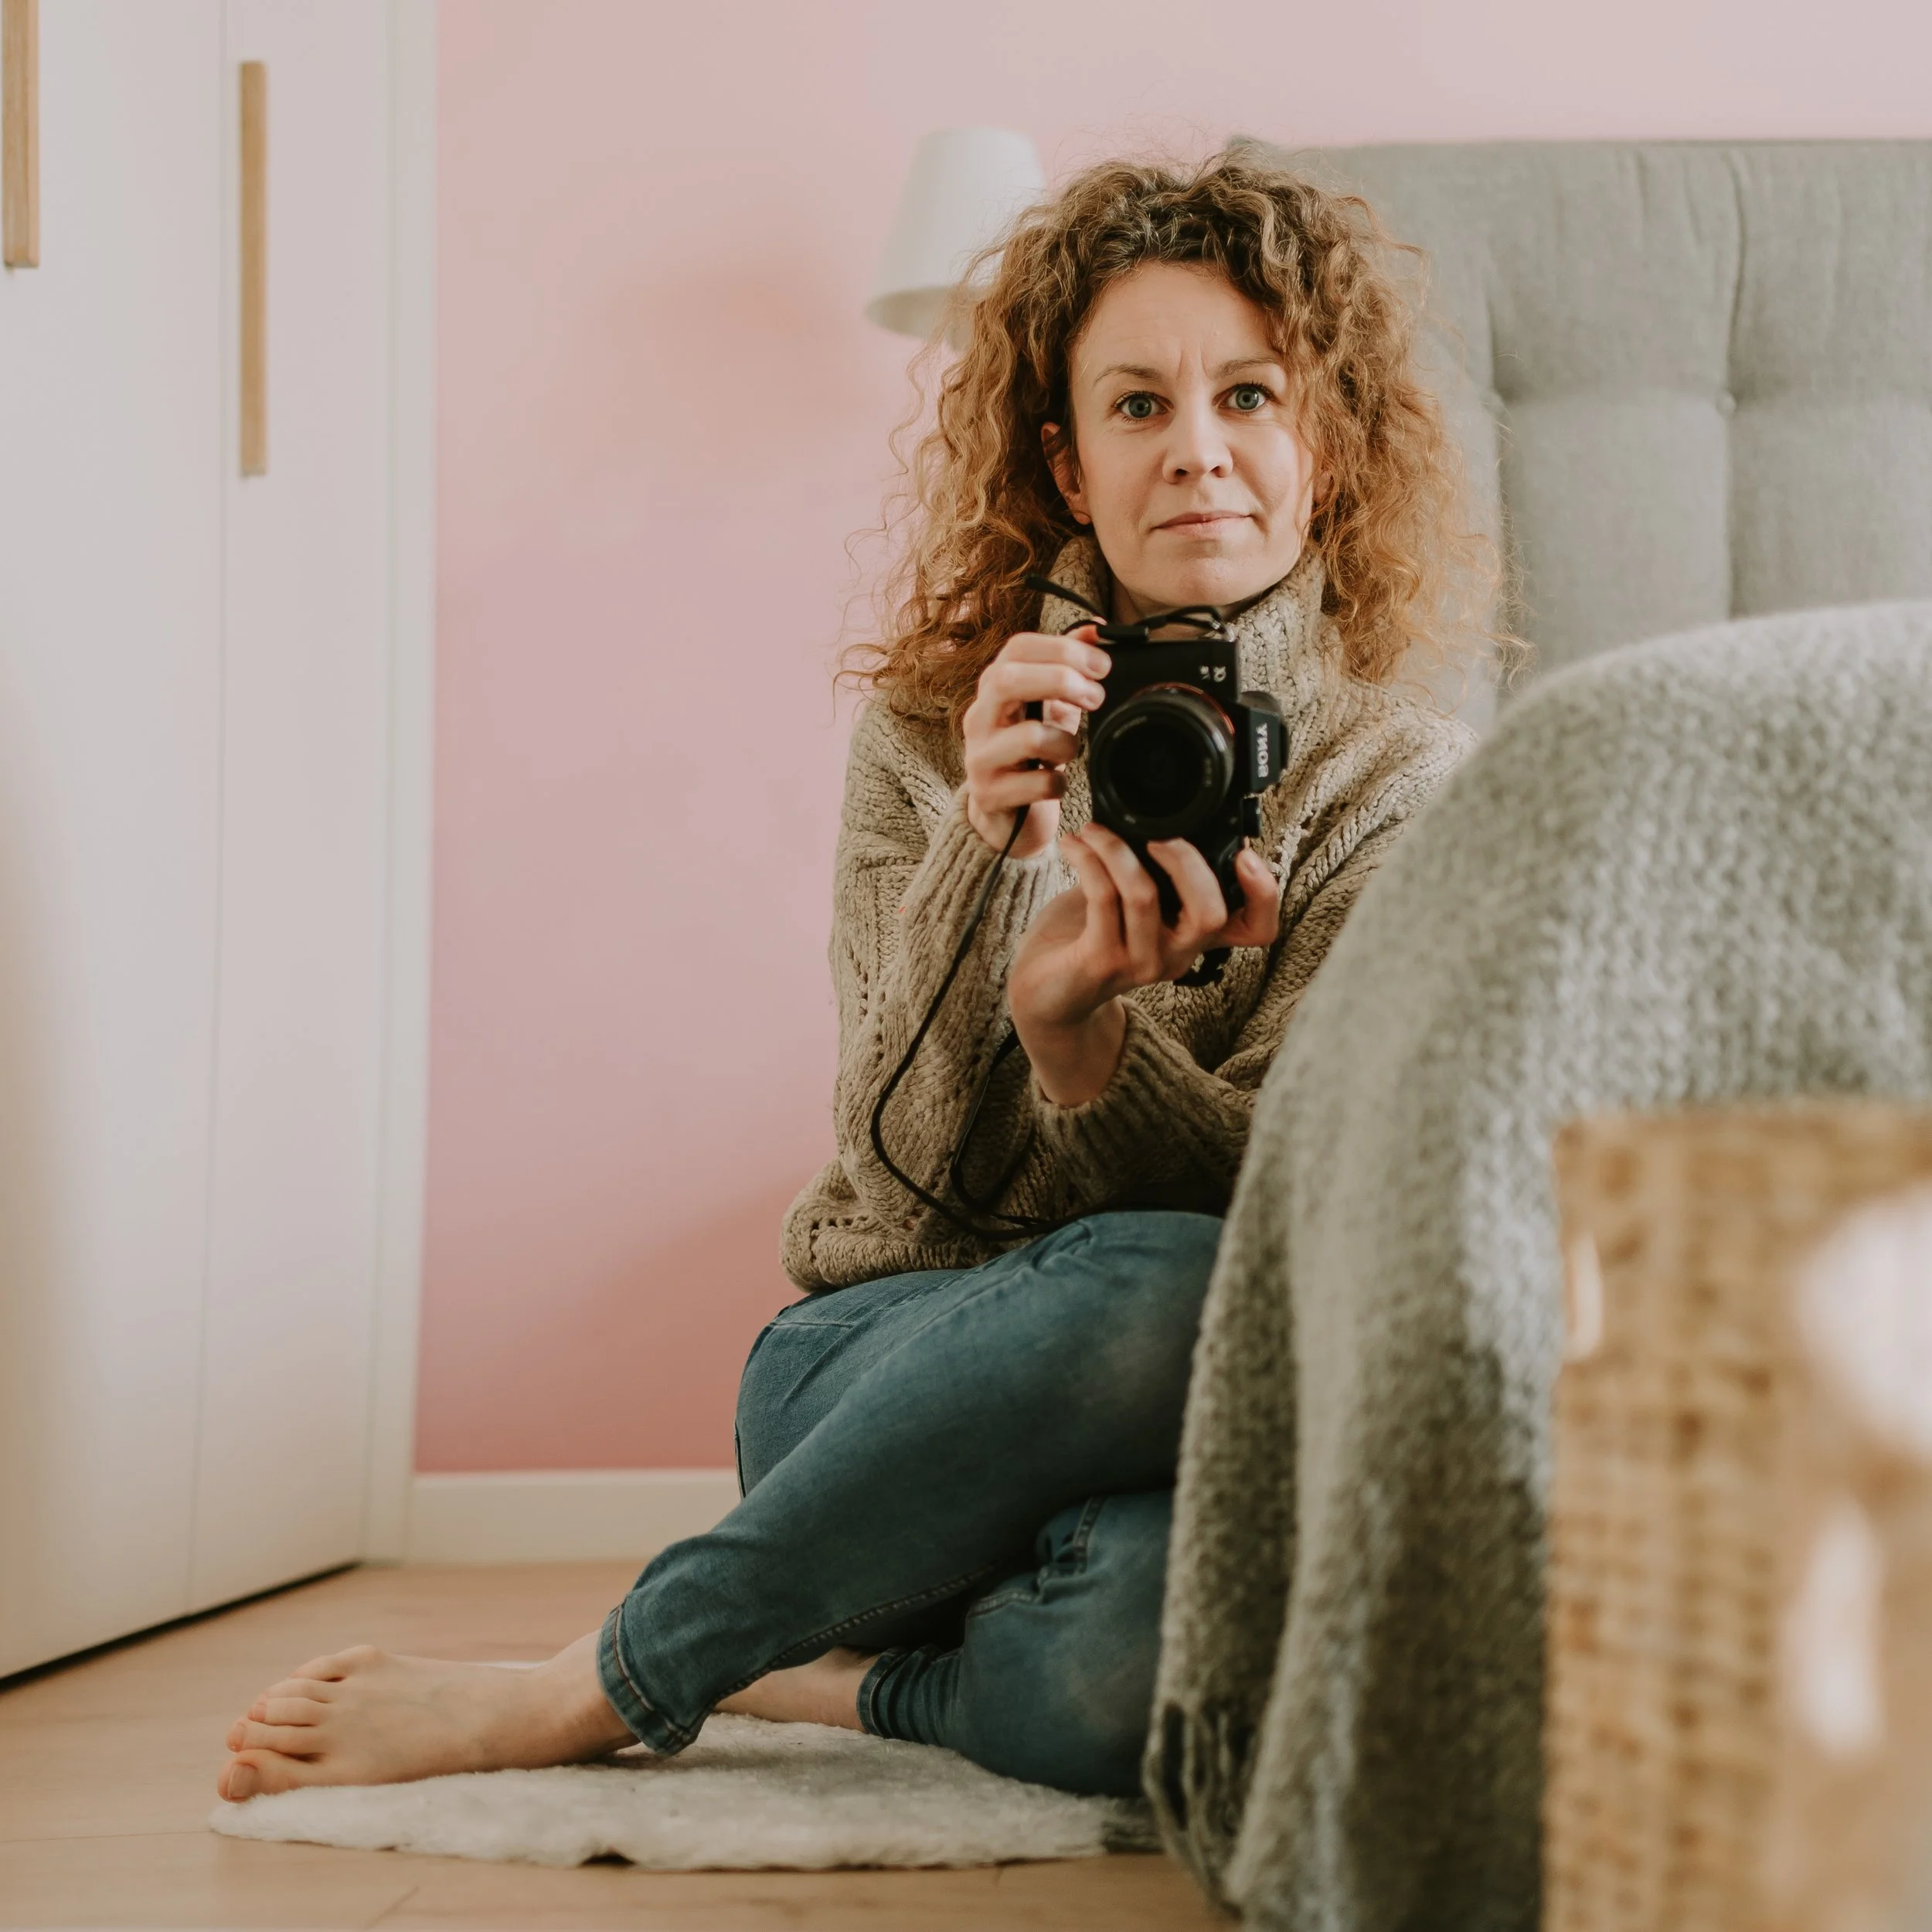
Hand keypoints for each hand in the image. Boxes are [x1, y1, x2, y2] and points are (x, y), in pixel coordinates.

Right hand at [961, 625, 1109, 857]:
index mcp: (995, 688)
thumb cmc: (1028, 755)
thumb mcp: (1050, 705)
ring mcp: (980, 757)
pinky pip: (1036, 783)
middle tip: (1096, 697)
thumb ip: (1068, 667)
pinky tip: (1058, 782)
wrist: (1003, 818)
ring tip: (1072, 750)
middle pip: (1008, 679)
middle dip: (1061, 680)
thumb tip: (1097, 628)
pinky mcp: (989, 795)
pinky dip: (1058, 782)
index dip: (1063, 648)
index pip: (1018, 648)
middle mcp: (980, 717)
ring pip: (1028, 736)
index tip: (1102, 665)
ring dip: (1066, 741)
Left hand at [1008, 824, 1280, 1105]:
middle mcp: (1177, 954)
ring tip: (1093, 830)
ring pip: (1145, 896)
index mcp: (1194, 935)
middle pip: (1211, 913)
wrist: (1045, 990)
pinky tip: (1074, 846)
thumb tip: (1160, 813)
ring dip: (1116, 849)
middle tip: (1155, 833)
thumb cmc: (1089, 935)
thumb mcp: (1133, 898)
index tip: (1245, 854)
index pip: (1257, 929)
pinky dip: (1088, 860)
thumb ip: (1155, 869)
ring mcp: (1142, 962)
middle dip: (1186, 859)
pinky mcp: (1102, 962)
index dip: (1264, 894)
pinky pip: (1102, 898)